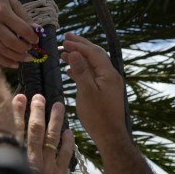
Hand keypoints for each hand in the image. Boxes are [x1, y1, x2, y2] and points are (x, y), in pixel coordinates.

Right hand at [0, 0, 37, 67]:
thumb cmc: (1, 0)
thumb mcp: (15, 4)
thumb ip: (26, 18)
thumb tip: (38, 30)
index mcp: (3, 12)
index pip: (21, 28)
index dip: (31, 36)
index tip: (36, 40)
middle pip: (10, 41)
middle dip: (23, 48)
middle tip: (31, 49)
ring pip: (2, 50)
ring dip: (17, 56)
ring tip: (27, 58)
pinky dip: (5, 61)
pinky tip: (16, 64)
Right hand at [14, 93, 74, 173]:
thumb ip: (0, 162)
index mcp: (17, 160)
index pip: (16, 130)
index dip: (17, 113)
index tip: (18, 99)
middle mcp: (34, 161)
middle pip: (36, 130)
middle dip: (37, 111)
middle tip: (38, 97)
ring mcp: (49, 167)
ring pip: (53, 138)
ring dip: (56, 120)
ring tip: (59, 105)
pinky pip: (66, 155)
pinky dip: (68, 142)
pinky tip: (69, 131)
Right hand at [60, 33, 128, 149]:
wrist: (110, 136)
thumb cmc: (98, 116)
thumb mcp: (86, 92)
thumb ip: (81, 71)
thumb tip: (74, 53)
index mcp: (108, 74)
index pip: (93, 52)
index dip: (79, 45)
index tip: (64, 40)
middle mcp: (111, 75)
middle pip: (95, 55)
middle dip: (80, 46)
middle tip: (66, 38)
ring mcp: (108, 83)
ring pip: (93, 64)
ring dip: (79, 57)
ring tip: (63, 53)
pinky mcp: (105, 91)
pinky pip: (92, 74)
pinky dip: (81, 69)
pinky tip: (70, 70)